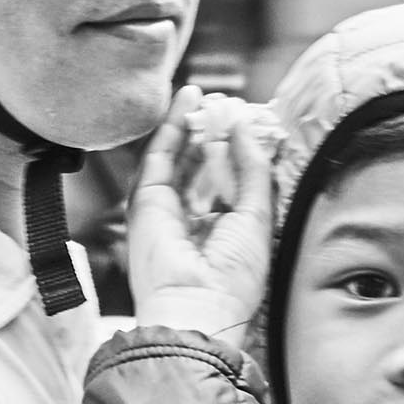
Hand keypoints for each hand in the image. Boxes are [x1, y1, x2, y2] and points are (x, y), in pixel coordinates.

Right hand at [123, 87, 280, 344]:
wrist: (198, 307)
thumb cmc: (232, 279)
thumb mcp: (257, 215)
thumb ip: (253, 169)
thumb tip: (245, 129)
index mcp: (222, 230)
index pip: (229, 179)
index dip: (239, 149)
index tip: (253, 123)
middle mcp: (192, 219)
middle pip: (203, 165)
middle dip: (215, 133)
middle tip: (228, 104)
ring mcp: (166, 210)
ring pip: (179, 156)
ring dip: (192, 124)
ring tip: (208, 96)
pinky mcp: (146, 201)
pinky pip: (159, 155)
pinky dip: (171, 127)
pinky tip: (186, 102)